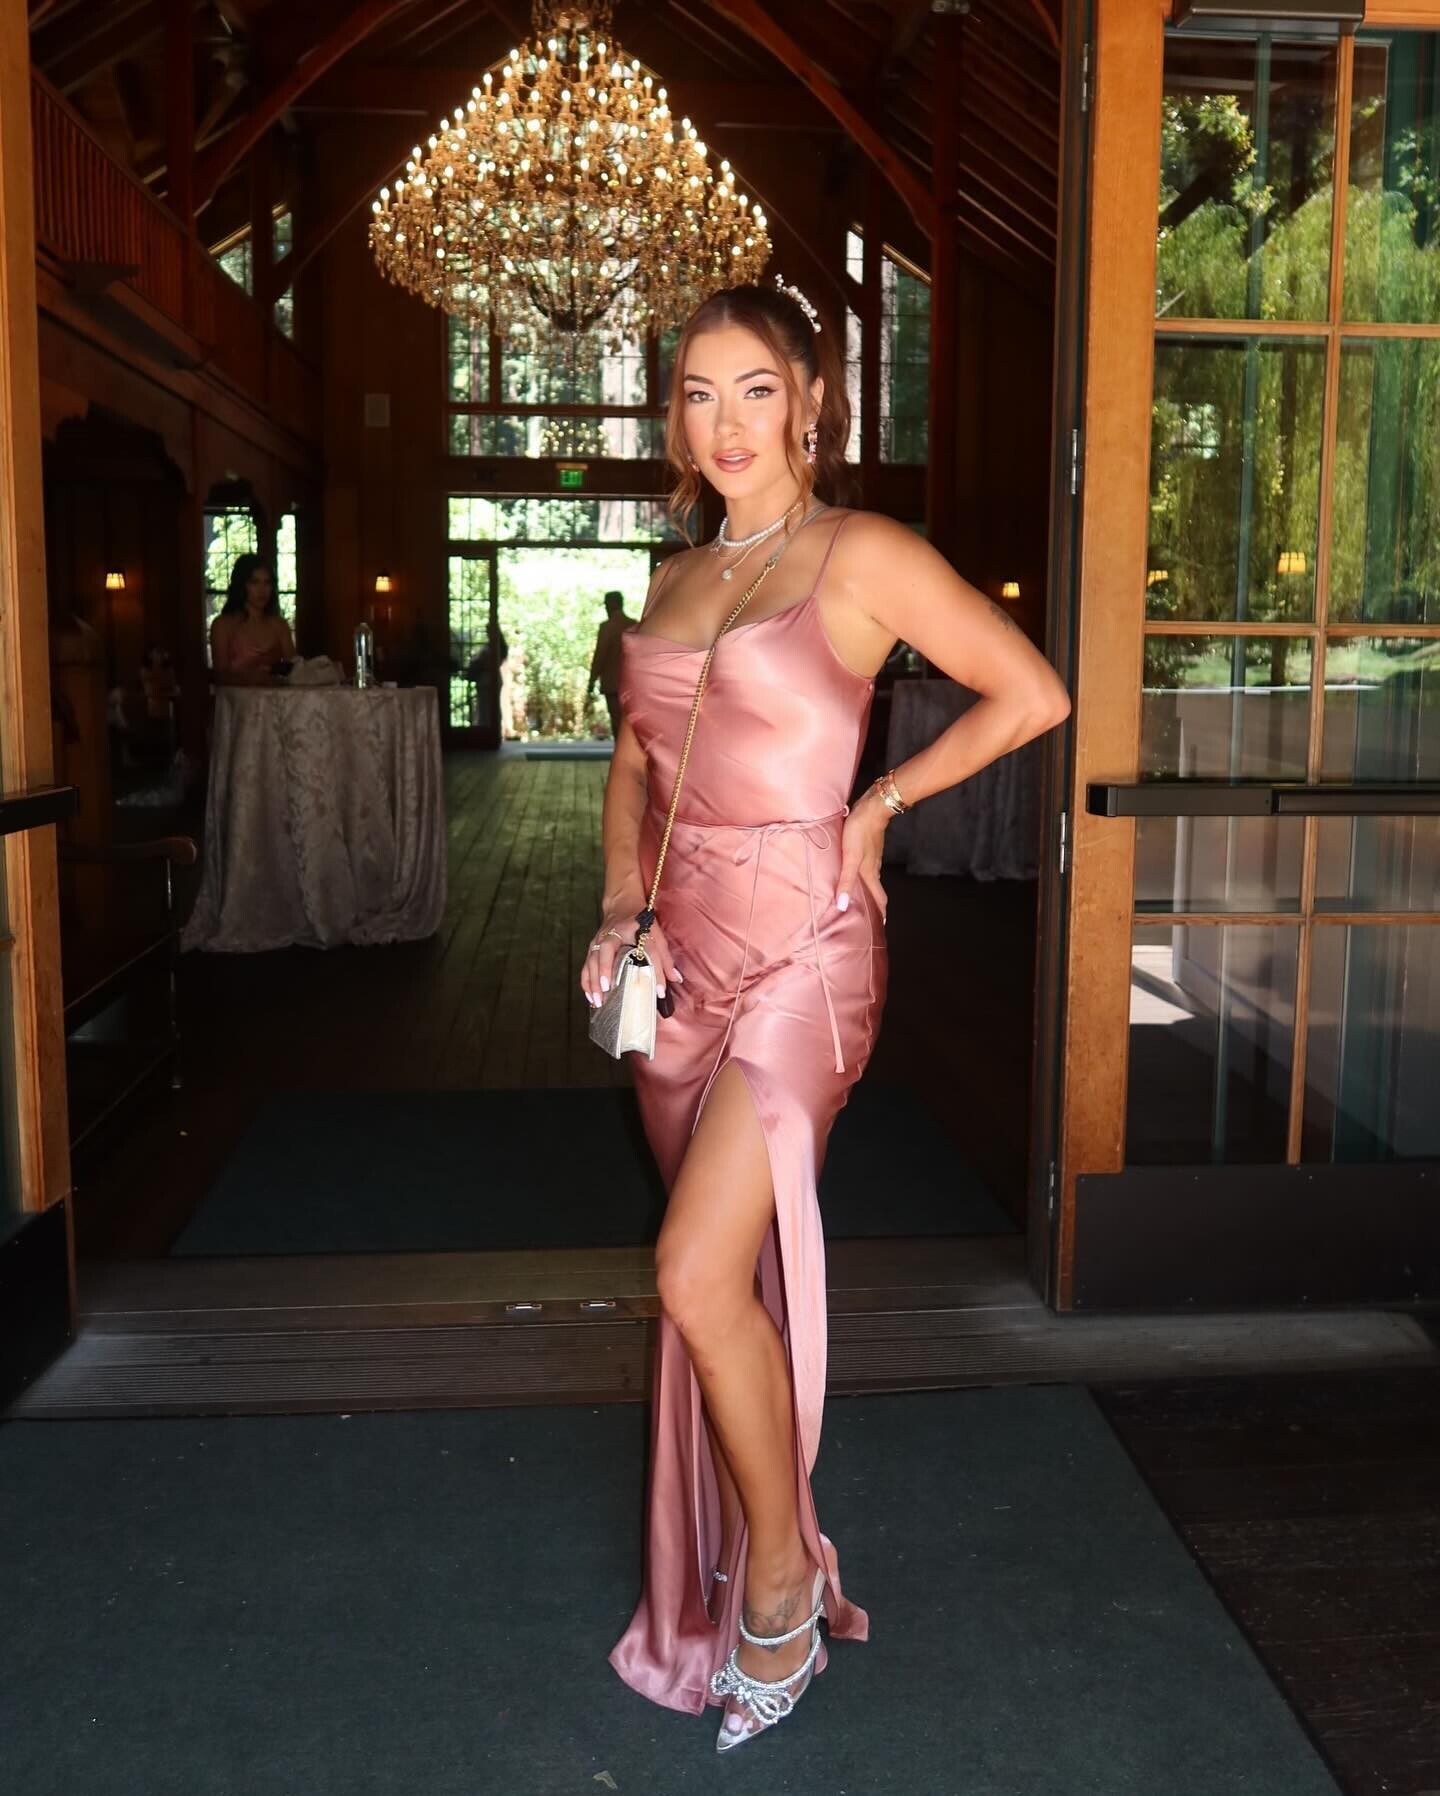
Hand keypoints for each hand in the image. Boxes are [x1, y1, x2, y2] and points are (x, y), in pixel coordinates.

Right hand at [580, 901, 682, 1007]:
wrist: (621, 907)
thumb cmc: (640, 924)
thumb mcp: (656, 936)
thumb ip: (665, 958)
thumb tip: (676, 979)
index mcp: (635, 930)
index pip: (649, 950)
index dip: (656, 970)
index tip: (660, 991)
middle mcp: (613, 934)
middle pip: (606, 950)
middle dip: (605, 970)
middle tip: (607, 989)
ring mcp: (600, 941)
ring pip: (592, 960)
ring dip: (593, 980)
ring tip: (598, 1000)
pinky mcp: (592, 948)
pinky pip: (586, 966)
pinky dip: (587, 981)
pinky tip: (591, 997)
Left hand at [835, 788, 890, 922]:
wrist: (872, 808)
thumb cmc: (860, 832)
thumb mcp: (850, 857)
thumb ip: (846, 881)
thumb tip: (843, 906)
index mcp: (871, 874)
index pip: (880, 899)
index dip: (881, 914)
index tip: (880, 927)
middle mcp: (873, 868)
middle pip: (876, 891)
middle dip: (874, 905)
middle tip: (867, 918)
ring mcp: (872, 857)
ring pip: (870, 879)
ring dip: (866, 890)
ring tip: (857, 899)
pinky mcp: (868, 847)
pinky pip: (865, 867)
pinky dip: (861, 876)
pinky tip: (852, 874)